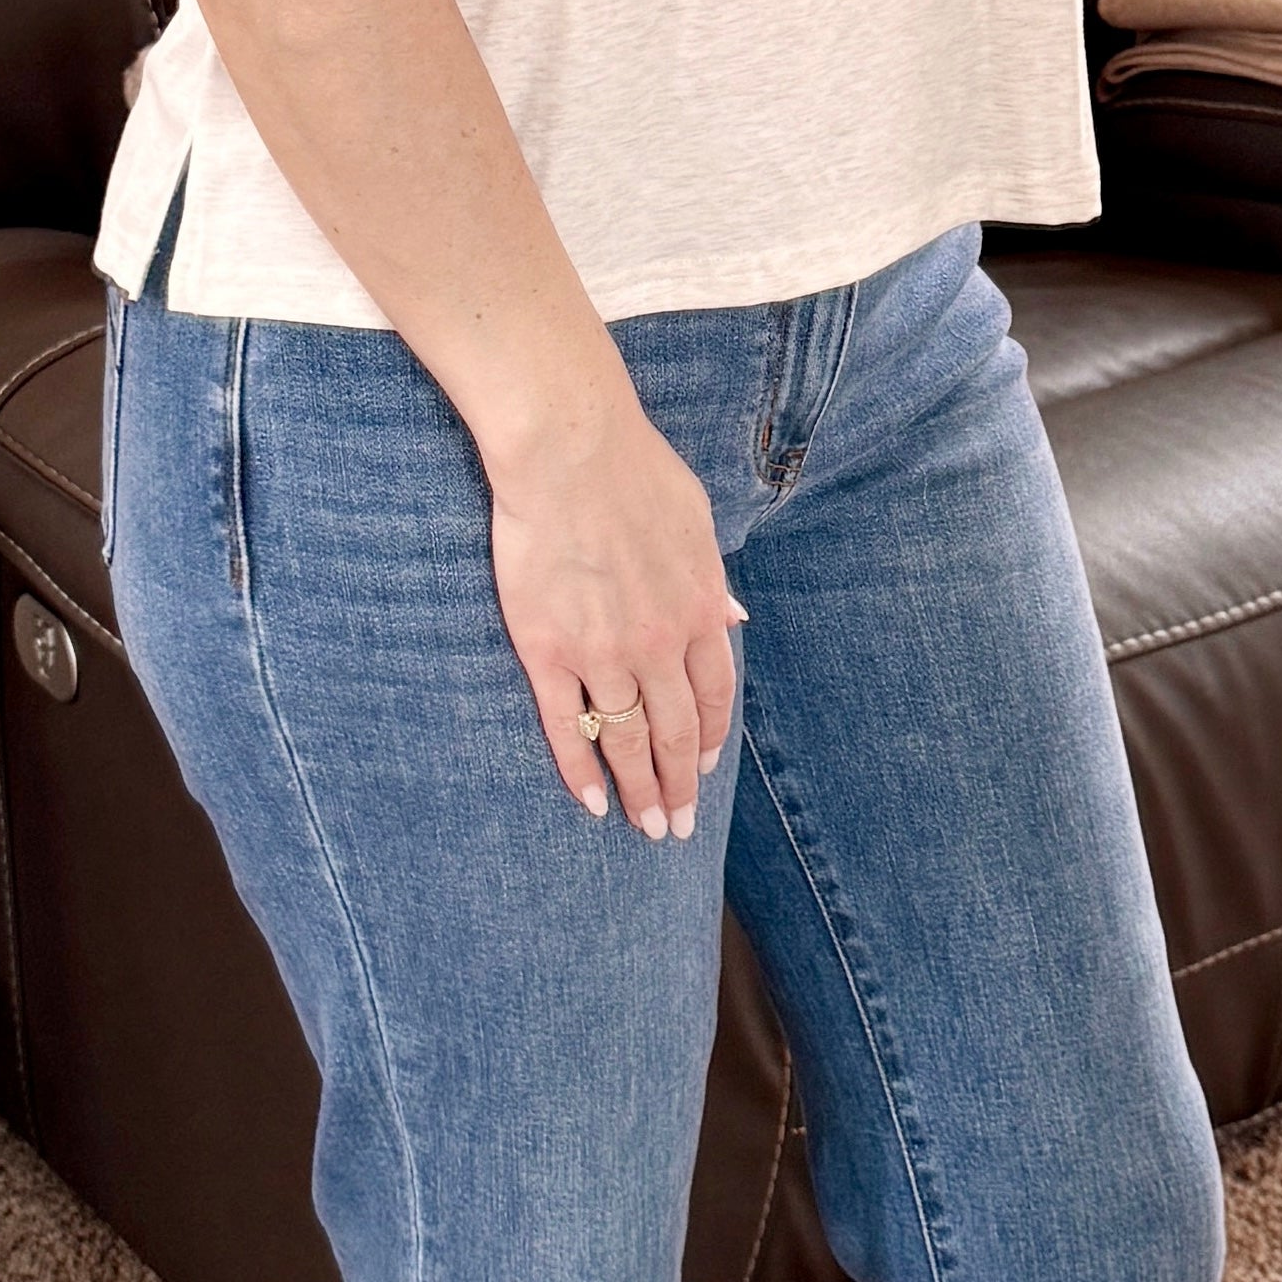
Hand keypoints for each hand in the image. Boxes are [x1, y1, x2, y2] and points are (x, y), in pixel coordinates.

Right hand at [484, 385, 746, 842]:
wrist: (570, 451)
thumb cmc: (634, 470)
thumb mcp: (696, 521)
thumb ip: (712, 580)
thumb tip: (733, 620)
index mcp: (700, 609)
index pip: (714, 695)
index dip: (708, 739)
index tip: (702, 770)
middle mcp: (659, 643)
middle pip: (674, 731)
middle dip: (679, 785)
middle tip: (678, 828)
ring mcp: (603, 652)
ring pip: (626, 740)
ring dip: (639, 791)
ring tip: (645, 829)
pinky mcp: (548, 651)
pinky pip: (568, 725)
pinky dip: (581, 769)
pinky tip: (590, 802)